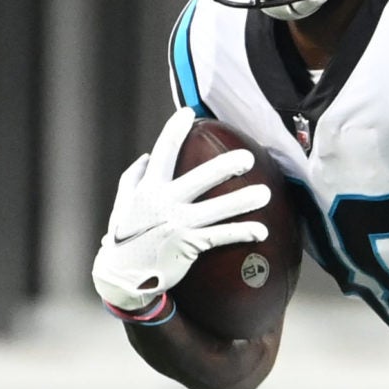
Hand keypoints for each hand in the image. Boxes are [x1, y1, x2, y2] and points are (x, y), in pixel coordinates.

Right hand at [91, 112, 271, 315]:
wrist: (122, 275)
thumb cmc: (125, 235)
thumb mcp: (123, 203)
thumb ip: (135, 177)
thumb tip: (150, 155)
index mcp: (147, 188)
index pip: (163, 151)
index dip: (175, 130)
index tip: (189, 113)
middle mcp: (164, 203)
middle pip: (200, 178)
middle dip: (225, 166)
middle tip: (248, 157)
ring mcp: (178, 224)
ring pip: (217, 209)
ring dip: (243, 201)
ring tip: (265, 193)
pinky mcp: (189, 245)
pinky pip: (221, 236)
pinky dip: (242, 232)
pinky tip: (261, 230)